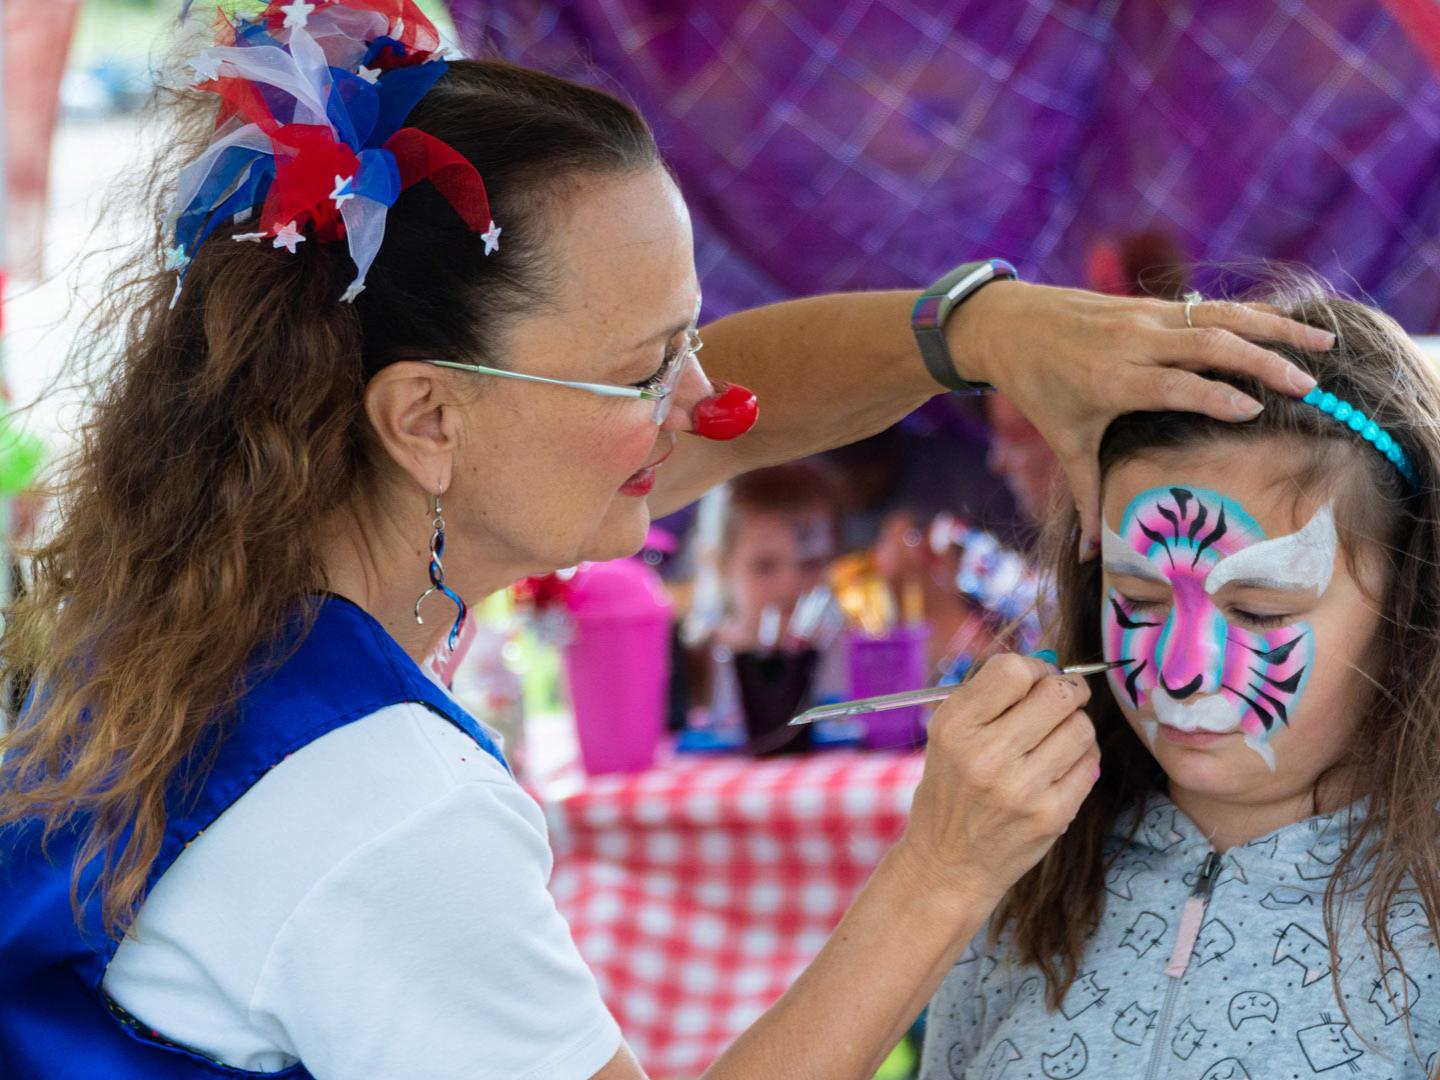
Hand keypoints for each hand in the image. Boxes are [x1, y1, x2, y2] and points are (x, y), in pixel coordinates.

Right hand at [895, 653, 1097, 909]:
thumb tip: (1049, 665)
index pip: (1013, 670)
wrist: (949, 862)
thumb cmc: (952, 787)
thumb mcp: (947, 735)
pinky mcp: (1051, 815)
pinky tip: (1060, 768)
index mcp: (955, 727)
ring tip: (1056, 740)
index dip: (1034, 668)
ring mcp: (1021, 788)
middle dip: (1067, 690)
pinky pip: (1091, 763)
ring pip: (1081, 727)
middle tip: (1063, 699)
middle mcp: (986, 756)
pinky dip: (1082, 758)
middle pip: (1057, 694)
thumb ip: (990, 696)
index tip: (1035, 681)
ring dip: (1075, 726)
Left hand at [945, 281, 1333, 553]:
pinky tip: (1291, 323)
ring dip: (1274, 329)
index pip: (1174, 386)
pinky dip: (1253, 313)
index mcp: (1111, 380)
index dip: (1216, 397)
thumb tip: (1092, 556)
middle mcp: (1134, 344)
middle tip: (1309, 387)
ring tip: (1323, 343)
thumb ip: (1085, 495)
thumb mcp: (1063, 442)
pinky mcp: (1152, 304)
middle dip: (1262, 363)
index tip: (1257, 411)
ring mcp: (1145, 317)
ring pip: (1219, 317)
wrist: (1010, 325)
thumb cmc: (1039, 390)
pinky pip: (1210, 306)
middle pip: (1208, 347)